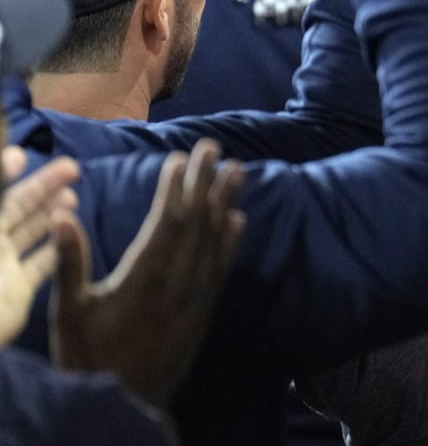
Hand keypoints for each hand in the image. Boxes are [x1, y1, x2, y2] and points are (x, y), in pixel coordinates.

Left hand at [0, 148, 78, 346]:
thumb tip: (12, 155)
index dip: (5, 172)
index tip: (22, 156)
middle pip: (16, 206)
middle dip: (42, 186)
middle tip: (74, 167)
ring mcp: (2, 266)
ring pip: (30, 232)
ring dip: (52, 212)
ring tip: (73, 196)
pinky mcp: (18, 291)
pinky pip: (41, 264)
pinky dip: (58, 248)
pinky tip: (73, 233)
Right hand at [52, 139, 244, 404]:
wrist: (122, 404)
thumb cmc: (86, 356)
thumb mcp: (68, 312)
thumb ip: (69, 262)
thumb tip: (64, 215)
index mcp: (143, 278)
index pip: (167, 222)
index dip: (176, 188)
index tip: (181, 157)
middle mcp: (177, 283)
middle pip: (197, 224)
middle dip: (205, 182)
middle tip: (215, 147)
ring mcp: (195, 298)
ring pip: (215, 242)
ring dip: (225, 203)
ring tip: (237, 169)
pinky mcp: (204, 313)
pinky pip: (222, 270)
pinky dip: (231, 243)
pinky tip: (239, 220)